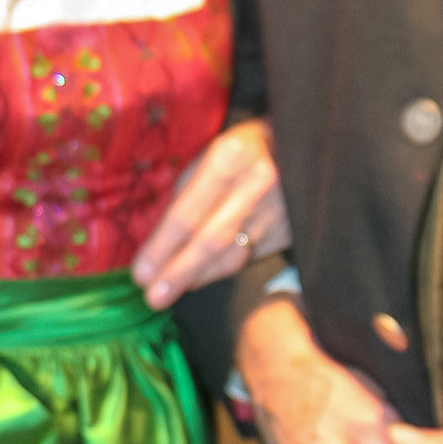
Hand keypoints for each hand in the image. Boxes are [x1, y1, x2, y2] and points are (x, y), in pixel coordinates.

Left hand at [132, 118, 290, 306]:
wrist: (301, 146)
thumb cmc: (242, 149)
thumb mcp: (211, 153)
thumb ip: (187, 193)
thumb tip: (159, 241)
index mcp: (230, 156)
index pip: (189, 211)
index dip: (162, 246)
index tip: (141, 273)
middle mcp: (257, 183)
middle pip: (211, 240)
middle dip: (178, 272)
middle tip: (153, 297)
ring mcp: (279, 209)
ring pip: (231, 257)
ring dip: (197, 277)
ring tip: (169, 292)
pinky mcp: (290, 229)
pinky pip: (249, 258)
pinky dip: (219, 269)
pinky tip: (200, 276)